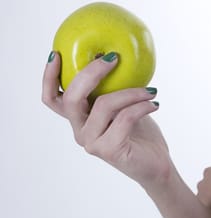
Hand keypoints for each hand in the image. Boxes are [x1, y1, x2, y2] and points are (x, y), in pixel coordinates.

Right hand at [42, 51, 170, 188]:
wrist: (154, 163)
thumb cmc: (138, 130)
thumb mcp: (122, 103)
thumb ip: (111, 87)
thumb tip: (113, 55)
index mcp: (78, 117)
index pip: (52, 99)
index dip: (48, 77)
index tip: (56, 54)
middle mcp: (80, 130)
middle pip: (70, 98)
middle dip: (90, 73)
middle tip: (113, 58)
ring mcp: (92, 142)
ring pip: (103, 105)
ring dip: (131, 92)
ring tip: (151, 91)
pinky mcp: (109, 150)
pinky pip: (124, 118)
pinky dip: (141, 106)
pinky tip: (154, 104)